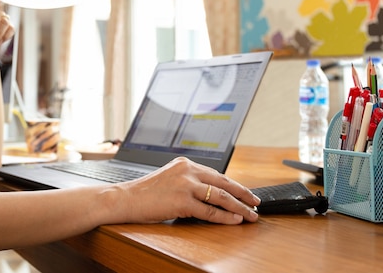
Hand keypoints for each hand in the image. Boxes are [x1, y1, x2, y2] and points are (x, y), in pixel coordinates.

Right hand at [119, 157, 259, 224]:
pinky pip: (210, 211)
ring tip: (251, 215)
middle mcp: (187, 171)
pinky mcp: (182, 201)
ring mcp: (185, 185)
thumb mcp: (169, 179)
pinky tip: (235, 220)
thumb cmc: (145, 193)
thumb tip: (211, 193)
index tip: (246, 193)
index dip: (234, 185)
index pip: (216, 174)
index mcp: (185, 163)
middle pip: (223, 183)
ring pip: (221, 197)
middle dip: (243, 194)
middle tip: (257, 202)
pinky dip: (225, 217)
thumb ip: (188, 181)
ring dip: (239, 207)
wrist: (125, 199)